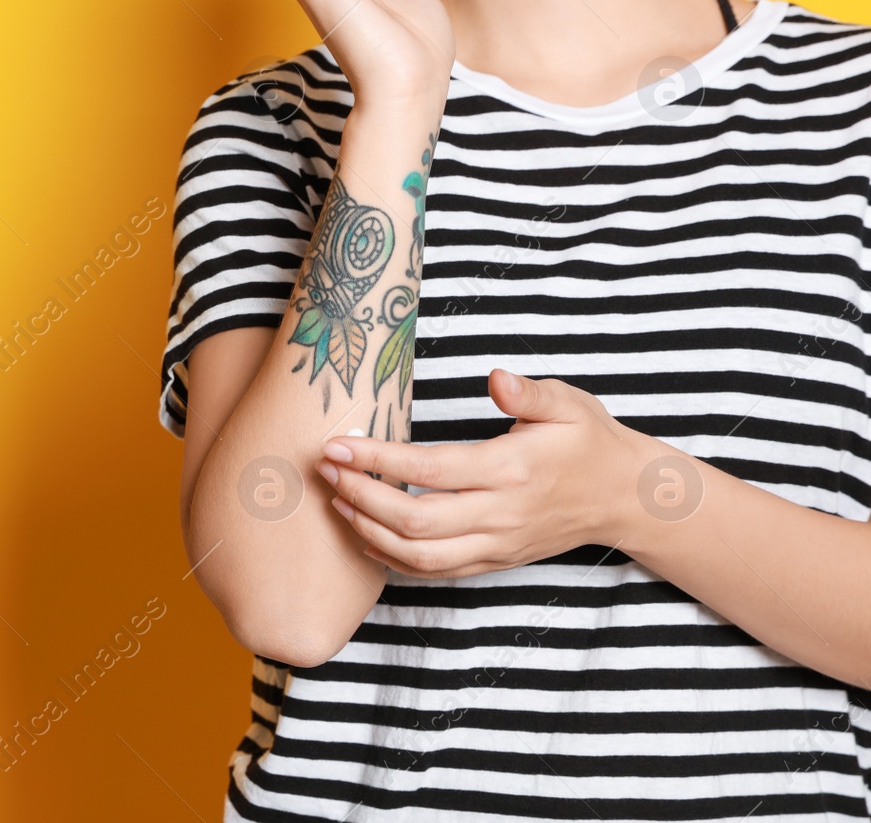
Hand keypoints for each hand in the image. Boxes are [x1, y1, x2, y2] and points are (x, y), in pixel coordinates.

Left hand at [313, 369, 653, 577]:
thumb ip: (529, 393)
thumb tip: (495, 378)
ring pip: (421, 556)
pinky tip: (365, 534)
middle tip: (326, 469)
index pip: (430, 470)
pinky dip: (394, 560)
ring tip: (336, 500)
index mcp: (511, 470)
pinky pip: (437, 572)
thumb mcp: (568, 403)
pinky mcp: (495, 562)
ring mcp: (497, 545)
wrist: (624, 498)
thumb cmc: (588, 441)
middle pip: (415, 522)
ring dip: (369, 532)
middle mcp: (500, 515)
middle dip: (360, 497)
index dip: (378, 461)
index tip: (338, 444)